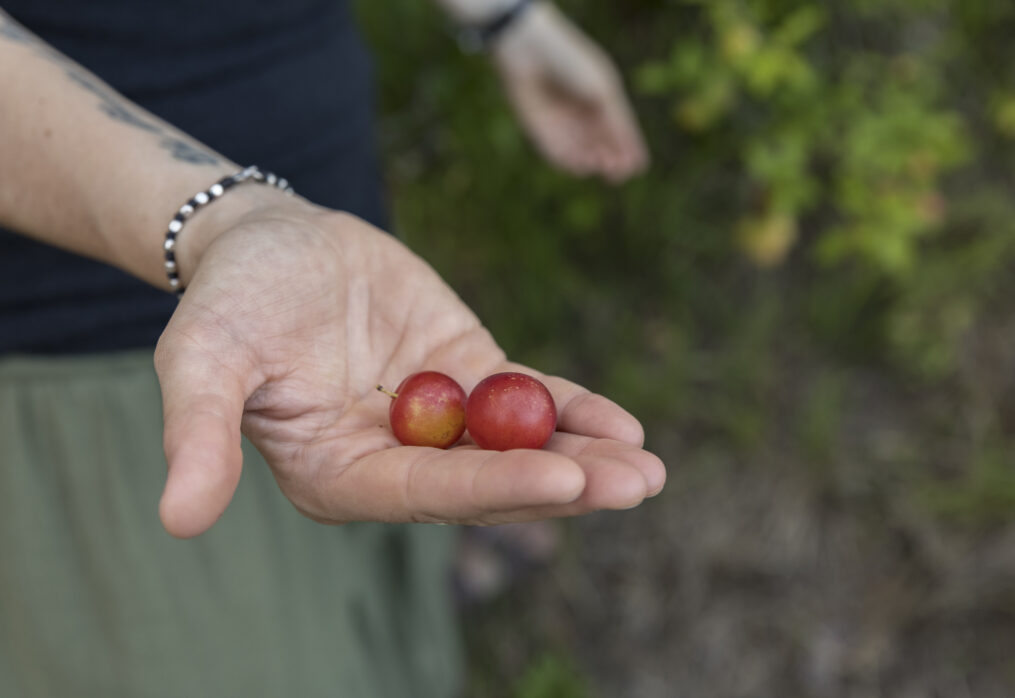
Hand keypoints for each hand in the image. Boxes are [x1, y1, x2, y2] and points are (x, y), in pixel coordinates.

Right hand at [154, 194, 664, 536]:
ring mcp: (436, 420)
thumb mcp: (202, 359)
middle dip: (560, 484)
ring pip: (515, 446)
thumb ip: (198, 434)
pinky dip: (570, 409)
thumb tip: (177, 522)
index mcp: (337, 475)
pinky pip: (524, 397)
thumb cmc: (230, 298)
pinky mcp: (465, 374)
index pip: (422, 493)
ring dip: (582, 456)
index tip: (563, 479)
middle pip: (485, 481)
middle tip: (634, 485)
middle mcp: (393, 461)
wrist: (270, 240)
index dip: (491, 488)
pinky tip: (623, 424)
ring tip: (645, 467)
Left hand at [493, 3, 648, 182]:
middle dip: (611, 163)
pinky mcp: (540, 131)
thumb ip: (618, 123)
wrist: (528, 51)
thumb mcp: (601, 91)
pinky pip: (557, 154)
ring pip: (581, 155)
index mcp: (603, 100)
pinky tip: (579, 165)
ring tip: (597, 164)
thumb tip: (637, 160)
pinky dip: (569, 162)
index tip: (635, 169)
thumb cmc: (570, 64)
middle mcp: (583, 115)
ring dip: (591, 164)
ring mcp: (562, 124)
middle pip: (602, 149)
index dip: (629, 153)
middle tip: (615, 172)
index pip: (621, 134)